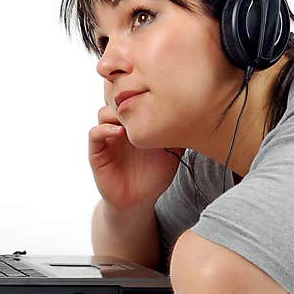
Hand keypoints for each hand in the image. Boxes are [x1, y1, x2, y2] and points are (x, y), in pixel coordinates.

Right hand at [87, 82, 184, 211]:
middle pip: (116, 100)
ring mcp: (108, 138)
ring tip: (130, 119)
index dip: (139, 93)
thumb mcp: (173, 152)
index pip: (133, 99)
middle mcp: (120, 127)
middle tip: (139, 99)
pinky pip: (95, 133)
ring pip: (103, 112)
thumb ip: (178, 134)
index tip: (153, 93)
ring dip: (115, 112)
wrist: (139, 201)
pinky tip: (119, 133)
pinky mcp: (97, 153)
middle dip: (126, 97)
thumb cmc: (155, 175)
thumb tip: (198, 116)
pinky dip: (104, 129)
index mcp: (136, 123)